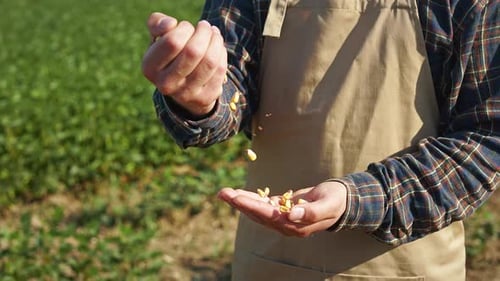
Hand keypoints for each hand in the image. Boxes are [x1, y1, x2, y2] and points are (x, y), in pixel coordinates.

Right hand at [142, 12, 227, 116]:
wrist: (181, 86)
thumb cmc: (170, 54)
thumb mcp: (158, 37)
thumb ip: (157, 23)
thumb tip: (170, 24)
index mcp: (150, 67)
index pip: (173, 42)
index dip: (185, 28)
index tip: (187, 26)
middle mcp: (166, 84)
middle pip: (193, 51)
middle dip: (203, 33)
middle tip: (205, 26)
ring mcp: (186, 94)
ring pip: (210, 61)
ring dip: (216, 41)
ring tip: (214, 33)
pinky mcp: (204, 98)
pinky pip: (220, 70)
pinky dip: (222, 53)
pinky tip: (218, 47)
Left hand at [217, 181, 347, 236]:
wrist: (341, 201)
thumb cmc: (336, 202)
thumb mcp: (327, 205)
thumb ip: (310, 212)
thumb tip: (291, 215)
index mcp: (295, 226)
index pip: (268, 216)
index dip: (251, 206)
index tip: (236, 198)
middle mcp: (285, 224)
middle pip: (258, 214)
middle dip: (240, 203)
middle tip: (222, 193)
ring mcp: (282, 218)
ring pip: (257, 210)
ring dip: (241, 201)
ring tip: (224, 192)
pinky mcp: (282, 209)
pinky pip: (263, 204)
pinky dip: (250, 198)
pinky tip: (238, 194)